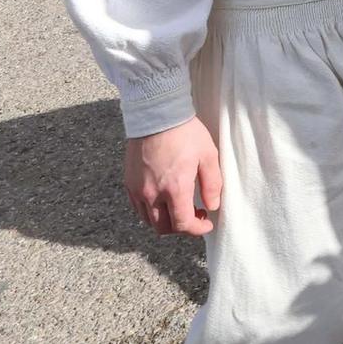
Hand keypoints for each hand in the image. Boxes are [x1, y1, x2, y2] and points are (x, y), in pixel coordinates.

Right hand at [125, 116, 222, 235]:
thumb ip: (212, 184)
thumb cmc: (185, 133)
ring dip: (165, 221)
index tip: (206, 223)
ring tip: (180, 207)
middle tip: (195, 215)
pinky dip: (151, 211)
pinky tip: (163, 199)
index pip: (182, 224)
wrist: (157, 115)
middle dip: (181, 228)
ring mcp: (138, 189)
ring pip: (149, 220)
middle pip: (163, 228)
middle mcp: (152, 193)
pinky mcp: (129, 183)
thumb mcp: (208, 155)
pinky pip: (138, 208)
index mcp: (174, 188)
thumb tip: (213, 206)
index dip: (197, 229)